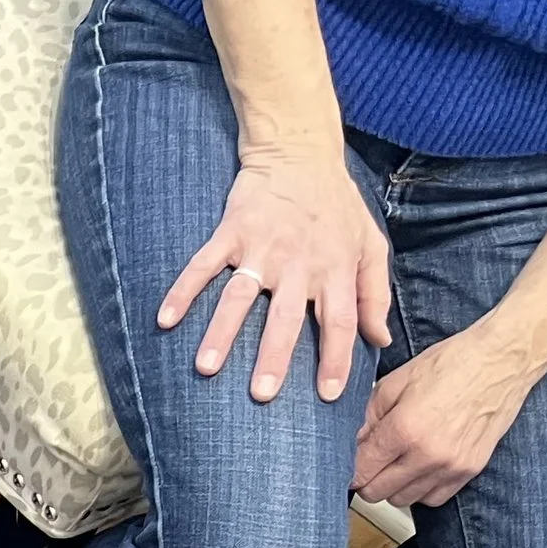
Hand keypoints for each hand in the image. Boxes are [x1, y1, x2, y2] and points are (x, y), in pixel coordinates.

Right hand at [159, 147, 391, 401]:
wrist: (300, 151)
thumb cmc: (336, 205)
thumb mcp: (369, 244)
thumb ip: (375, 294)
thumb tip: (381, 339)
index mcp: (334, 268)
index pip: (340, 320)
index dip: (336, 357)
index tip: (328, 394)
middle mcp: (298, 262)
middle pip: (286, 317)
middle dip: (274, 357)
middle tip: (262, 395)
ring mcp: (261, 248)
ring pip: (240, 297)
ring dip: (221, 333)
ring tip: (206, 368)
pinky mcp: (231, 232)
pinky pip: (203, 265)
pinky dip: (182, 291)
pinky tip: (165, 320)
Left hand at [351, 321, 544, 506]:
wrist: (504, 359)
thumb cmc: (453, 363)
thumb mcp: (397, 381)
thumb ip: (368, 416)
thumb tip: (351, 442)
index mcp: (405, 429)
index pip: (361, 471)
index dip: (350, 467)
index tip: (351, 461)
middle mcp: (428, 455)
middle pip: (377, 493)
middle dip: (368, 478)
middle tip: (373, 460)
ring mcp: (451, 466)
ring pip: (402, 500)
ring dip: (394, 485)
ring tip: (399, 460)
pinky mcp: (470, 471)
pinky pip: (432, 499)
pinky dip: (421, 489)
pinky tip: (422, 466)